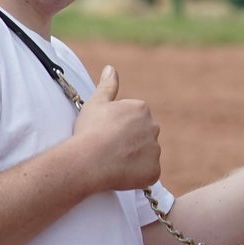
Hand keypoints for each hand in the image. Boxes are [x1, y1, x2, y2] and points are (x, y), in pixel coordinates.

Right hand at [71, 65, 160, 191]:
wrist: (88, 160)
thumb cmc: (90, 130)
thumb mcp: (96, 103)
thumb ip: (107, 86)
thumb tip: (111, 69)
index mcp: (141, 109)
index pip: (134, 119)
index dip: (118, 128)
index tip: (105, 133)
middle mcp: (153, 127)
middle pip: (143, 136)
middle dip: (129, 142)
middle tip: (109, 149)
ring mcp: (155, 150)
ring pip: (146, 154)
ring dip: (133, 158)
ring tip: (113, 161)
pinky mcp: (154, 171)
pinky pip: (148, 173)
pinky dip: (137, 175)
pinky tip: (120, 173)